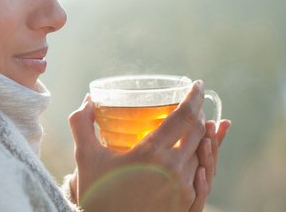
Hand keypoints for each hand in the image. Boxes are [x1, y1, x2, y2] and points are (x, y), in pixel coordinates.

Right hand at [68, 81, 226, 211]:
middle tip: (193, 104)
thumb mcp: (86, 157)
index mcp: (151, 153)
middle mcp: (174, 169)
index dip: (195, 97)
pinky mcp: (187, 204)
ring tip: (198, 126)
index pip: (184, 116)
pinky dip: (203, 159)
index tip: (198, 85)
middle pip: (199, 132)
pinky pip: (203, 175)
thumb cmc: (96, 194)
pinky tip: (198, 154)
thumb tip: (87, 101)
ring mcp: (184, 188)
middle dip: (200, 114)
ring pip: (203, 154)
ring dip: (203, 136)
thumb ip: (82, 125)